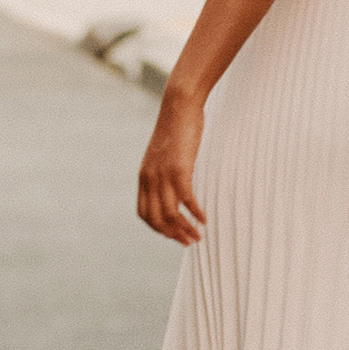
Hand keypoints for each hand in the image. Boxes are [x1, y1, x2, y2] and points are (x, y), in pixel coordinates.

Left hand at [136, 87, 207, 244]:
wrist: (178, 107)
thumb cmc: (176, 128)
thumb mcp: (164, 154)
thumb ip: (164, 171)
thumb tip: (173, 183)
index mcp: (144, 177)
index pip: (144, 213)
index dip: (157, 229)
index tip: (172, 234)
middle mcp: (150, 179)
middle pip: (157, 219)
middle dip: (172, 235)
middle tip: (188, 242)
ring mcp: (163, 175)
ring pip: (170, 214)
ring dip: (184, 230)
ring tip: (197, 237)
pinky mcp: (179, 169)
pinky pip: (186, 200)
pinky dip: (195, 213)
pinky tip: (204, 219)